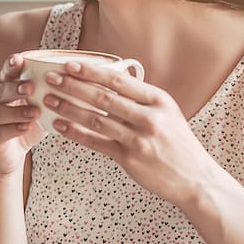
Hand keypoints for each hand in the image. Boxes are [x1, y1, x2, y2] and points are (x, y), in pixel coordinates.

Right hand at [0, 54, 45, 175]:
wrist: (8, 156)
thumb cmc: (25, 125)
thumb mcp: (39, 106)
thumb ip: (49, 93)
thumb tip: (78, 77)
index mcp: (2, 87)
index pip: (5, 73)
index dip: (11, 66)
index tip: (20, 59)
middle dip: (14, 87)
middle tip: (31, 86)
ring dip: (16, 111)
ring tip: (35, 111)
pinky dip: (12, 129)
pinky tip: (25, 127)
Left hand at [42, 61, 218, 205]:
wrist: (195, 179)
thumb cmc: (176, 142)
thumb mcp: (167, 113)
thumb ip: (141, 98)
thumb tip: (108, 79)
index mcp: (158, 100)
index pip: (119, 81)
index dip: (92, 72)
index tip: (70, 64)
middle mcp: (150, 118)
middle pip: (103, 98)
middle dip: (73, 86)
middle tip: (51, 78)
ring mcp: (139, 139)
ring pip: (96, 120)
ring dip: (68, 108)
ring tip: (48, 99)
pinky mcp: (130, 159)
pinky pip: (96, 142)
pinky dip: (75, 133)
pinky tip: (59, 125)